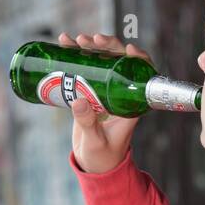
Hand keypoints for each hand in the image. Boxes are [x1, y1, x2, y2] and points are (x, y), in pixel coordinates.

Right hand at [58, 31, 154, 174]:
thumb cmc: (102, 157)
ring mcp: (105, 90)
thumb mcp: (96, 140)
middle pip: (118, 61)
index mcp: (132, 104)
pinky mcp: (90, 92)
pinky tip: (63, 45)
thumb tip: (78, 101)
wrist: (93, 165)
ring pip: (102, 61)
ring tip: (71, 40)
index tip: (126, 49)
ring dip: (89, 47)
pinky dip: (75, 55)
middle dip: (105, 46)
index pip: (141, 74)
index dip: (137, 58)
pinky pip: (86, 69)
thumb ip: (88, 123)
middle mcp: (121, 93)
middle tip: (88, 40)